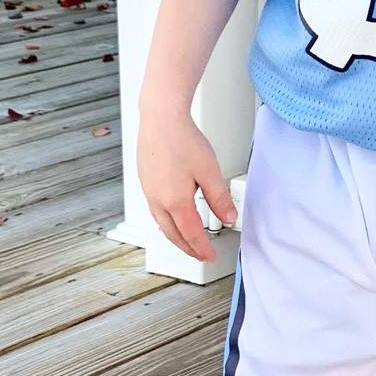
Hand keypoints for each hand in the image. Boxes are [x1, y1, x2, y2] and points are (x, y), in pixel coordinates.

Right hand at [137, 105, 236, 262]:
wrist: (160, 119)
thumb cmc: (181, 140)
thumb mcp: (209, 171)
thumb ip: (219, 198)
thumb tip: (229, 216)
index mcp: (175, 201)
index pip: (191, 234)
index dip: (202, 248)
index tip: (210, 256)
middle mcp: (158, 200)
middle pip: (173, 234)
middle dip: (188, 248)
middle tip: (199, 255)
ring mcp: (149, 192)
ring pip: (162, 225)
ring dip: (176, 237)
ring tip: (187, 242)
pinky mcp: (146, 183)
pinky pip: (156, 211)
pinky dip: (166, 223)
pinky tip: (173, 218)